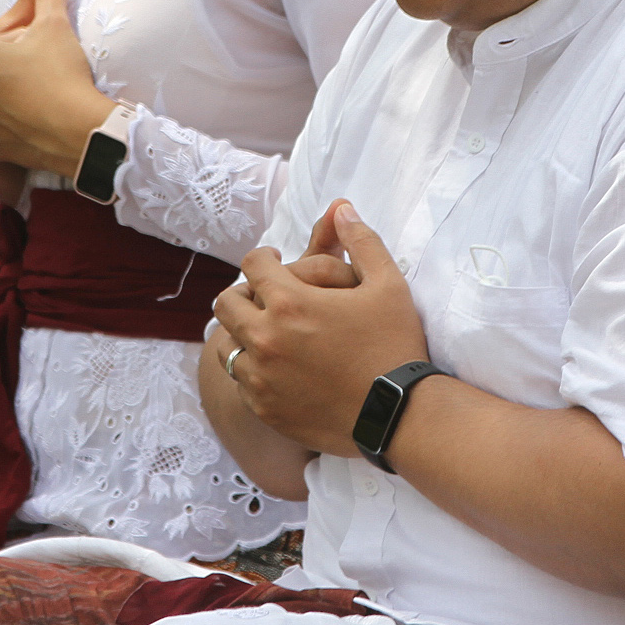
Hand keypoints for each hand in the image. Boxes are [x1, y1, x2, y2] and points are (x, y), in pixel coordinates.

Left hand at [212, 201, 427, 457]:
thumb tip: (342, 208)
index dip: (263, 257)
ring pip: (227, 345)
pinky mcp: (265, 409)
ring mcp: (260, 379)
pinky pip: (242, 382)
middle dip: (243, 292)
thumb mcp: (387, 284)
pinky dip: (254, 370)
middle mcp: (265, 340)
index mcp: (289, 303)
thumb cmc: (395, 345)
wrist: (399, 416)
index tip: (273, 260)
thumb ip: (362, 241)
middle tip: (264, 294)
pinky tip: (278, 367)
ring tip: (268, 331)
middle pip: (225, 304)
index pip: (251, 265)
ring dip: (243, 332)